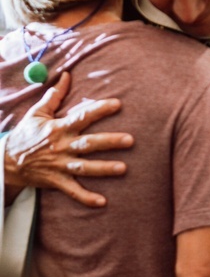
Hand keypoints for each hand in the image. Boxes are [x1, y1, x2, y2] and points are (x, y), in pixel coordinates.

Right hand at [4, 72, 133, 207]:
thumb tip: (67, 74)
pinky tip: (102, 202)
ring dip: (104, 169)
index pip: (82, 116)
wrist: (5, 162)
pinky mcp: (56, 181)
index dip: (100, 109)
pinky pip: (72, 191)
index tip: (118, 104)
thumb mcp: (37, 113)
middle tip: (130, 140)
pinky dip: (86, 198)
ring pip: (85, 168)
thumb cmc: (26, 135)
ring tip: (124, 169)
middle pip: (89, 143)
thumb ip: (54, 95)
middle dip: (110, 142)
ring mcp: (59, 165)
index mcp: (59, 128)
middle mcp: (61, 146)